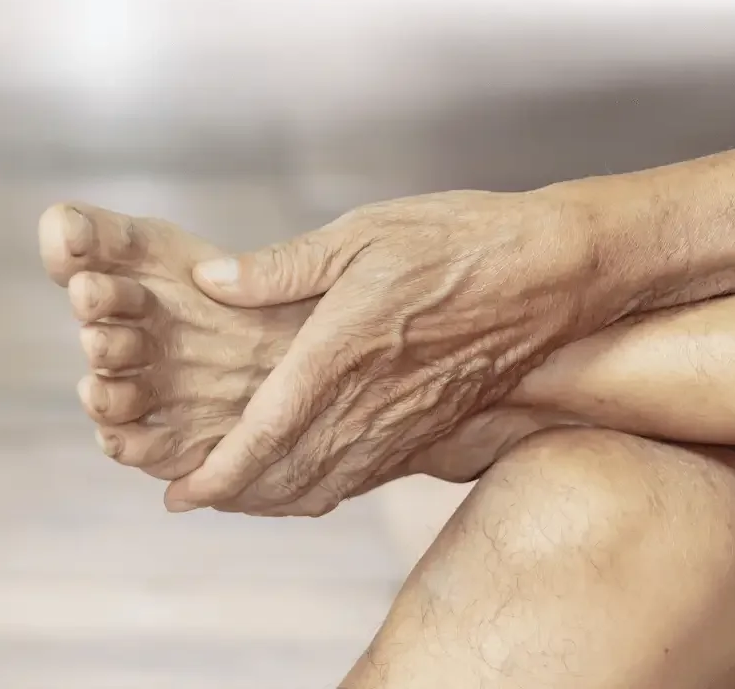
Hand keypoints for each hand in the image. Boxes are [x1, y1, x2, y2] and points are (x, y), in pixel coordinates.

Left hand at [161, 189, 624, 515]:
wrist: (554, 272)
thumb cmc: (459, 242)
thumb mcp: (362, 233)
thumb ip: (282, 266)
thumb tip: (211, 281)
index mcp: (341, 351)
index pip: (267, 432)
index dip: (219, 472)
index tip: (180, 494)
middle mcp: (371, 403)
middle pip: (288, 476)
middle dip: (233, 496)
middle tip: (187, 498)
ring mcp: (405, 426)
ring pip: (326, 487)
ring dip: (272, 501)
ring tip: (231, 497)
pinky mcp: (432, 431)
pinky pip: (365, 480)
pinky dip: (321, 493)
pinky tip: (301, 484)